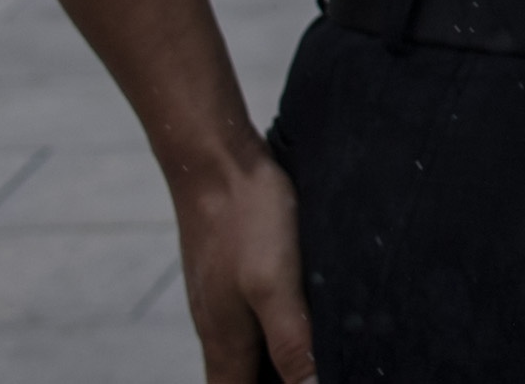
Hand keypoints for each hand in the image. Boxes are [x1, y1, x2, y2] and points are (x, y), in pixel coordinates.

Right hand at [169, 137, 314, 383]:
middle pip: (236, 378)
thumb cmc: (246, 220)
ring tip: (309, 358)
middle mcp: (216, 327)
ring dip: (269, 364)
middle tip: (308, 372)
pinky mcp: (230, 274)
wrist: (216, 162)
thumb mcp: (274, 284)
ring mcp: (219, 299)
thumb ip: (289, 340)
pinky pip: (248, 319)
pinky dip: (270, 331)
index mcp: (224, 341)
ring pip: (242, 350)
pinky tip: (298, 316)